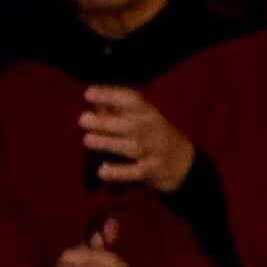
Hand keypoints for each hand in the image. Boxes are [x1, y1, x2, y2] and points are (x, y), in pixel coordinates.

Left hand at [79, 86, 197, 190]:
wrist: (183, 161)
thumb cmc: (154, 135)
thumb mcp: (143, 118)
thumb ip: (119, 111)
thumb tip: (92, 105)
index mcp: (148, 112)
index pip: (131, 100)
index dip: (110, 95)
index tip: (88, 93)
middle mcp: (152, 129)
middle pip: (129, 124)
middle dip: (105, 122)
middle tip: (83, 119)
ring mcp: (153, 151)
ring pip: (131, 147)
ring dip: (109, 143)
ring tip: (87, 140)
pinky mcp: (152, 170)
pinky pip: (134, 172)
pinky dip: (118, 172)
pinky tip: (102, 171)